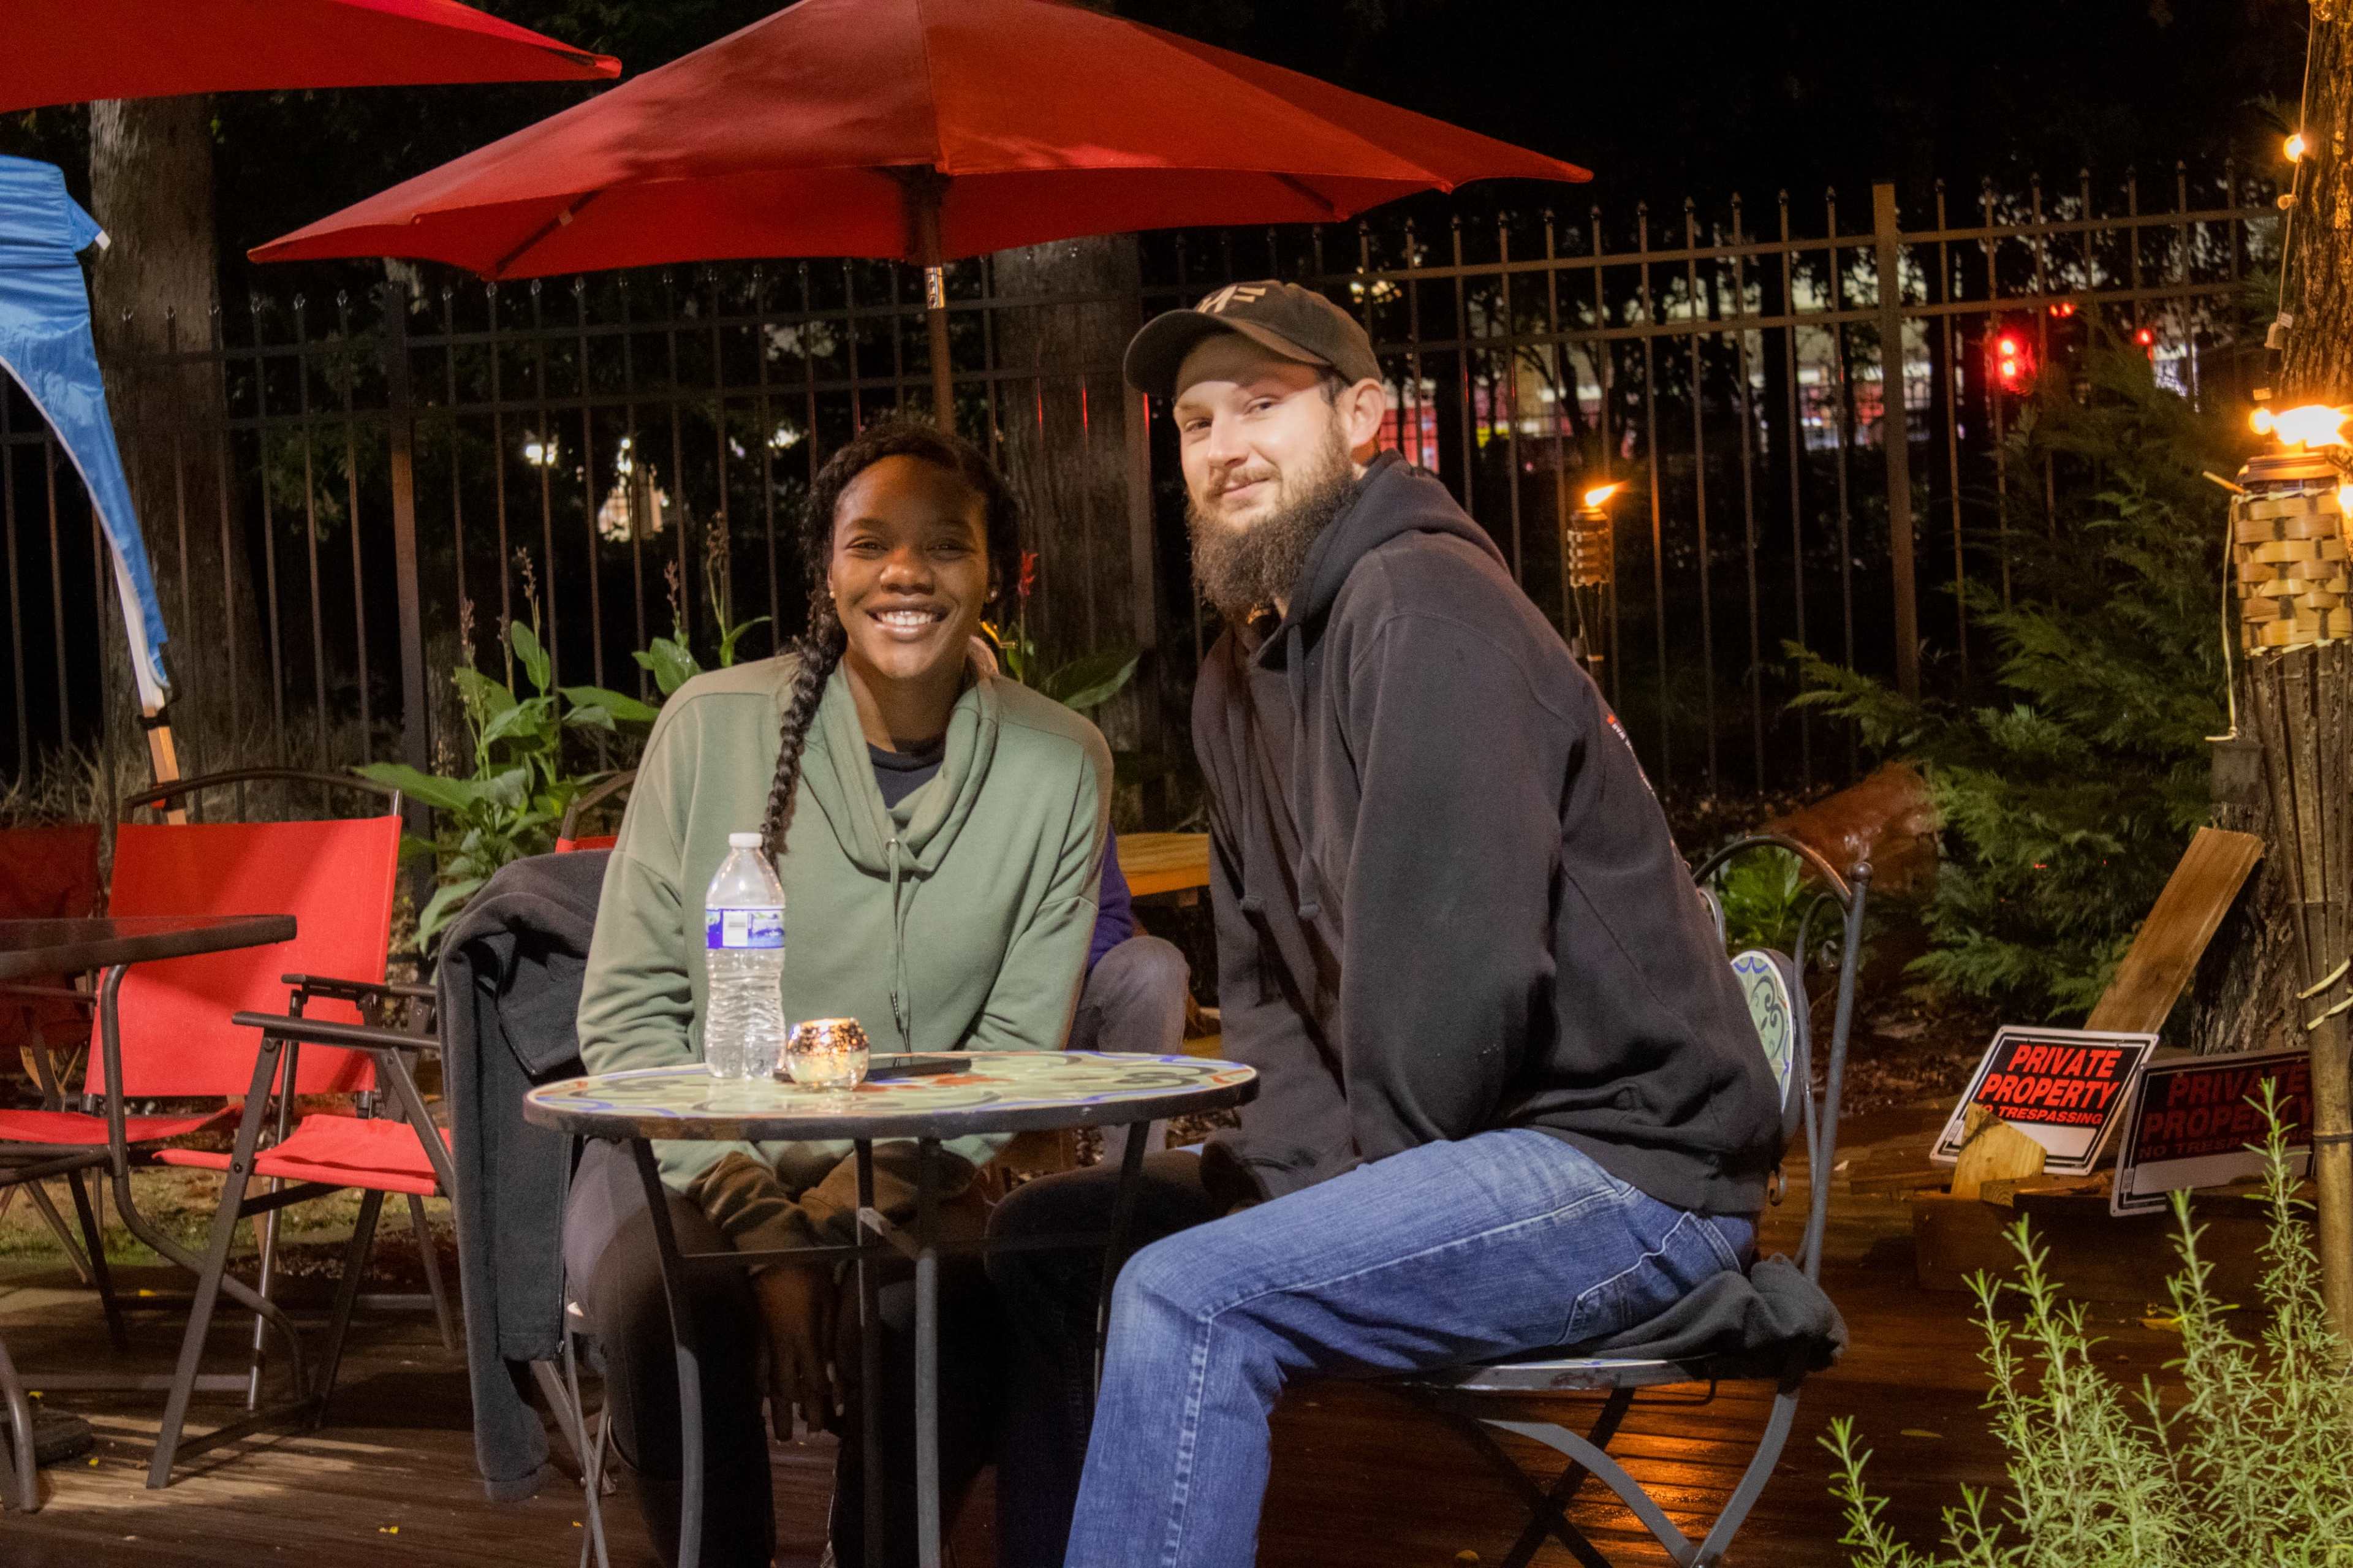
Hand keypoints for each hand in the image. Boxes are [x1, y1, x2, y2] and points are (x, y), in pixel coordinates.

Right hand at [751, 1263, 837, 1438]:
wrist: (772, 1257)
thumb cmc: (807, 1275)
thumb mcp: (827, 1302)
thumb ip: (829, 1337)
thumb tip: (833, 1367)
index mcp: (804, 1337)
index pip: (814, 1377)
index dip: (821, 1398)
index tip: (828, 1415)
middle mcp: (783, 1346)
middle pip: (790, 1388)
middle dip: (798, 1413)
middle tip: (805, 1436)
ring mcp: (765, 1343)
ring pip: (770, 1383)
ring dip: (777, 1409)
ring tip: (779, 1433)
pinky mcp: (755, 1337)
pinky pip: (756, 1367)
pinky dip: (759, 1386)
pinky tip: (760, 1399)